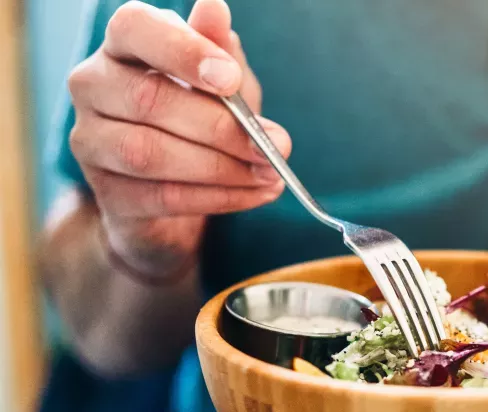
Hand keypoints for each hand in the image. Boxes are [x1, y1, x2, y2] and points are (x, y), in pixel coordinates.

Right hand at [66, 0, 291, 275]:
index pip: (134, 28)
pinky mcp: (109, 192)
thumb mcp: (221, 81)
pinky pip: (164, 197)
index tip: (230, 78)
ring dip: (222, 168)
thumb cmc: (200, 119)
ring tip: (270, 174)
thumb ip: (220, 50)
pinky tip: (255, 193)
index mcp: (122, 46)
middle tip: (275, 146)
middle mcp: (93, 86)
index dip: (183, 51)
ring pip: (151, 153)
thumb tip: (215, 9)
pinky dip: (219, 197)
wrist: (180, 190)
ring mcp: (91, 141)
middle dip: (221, 127)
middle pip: (149, 99)